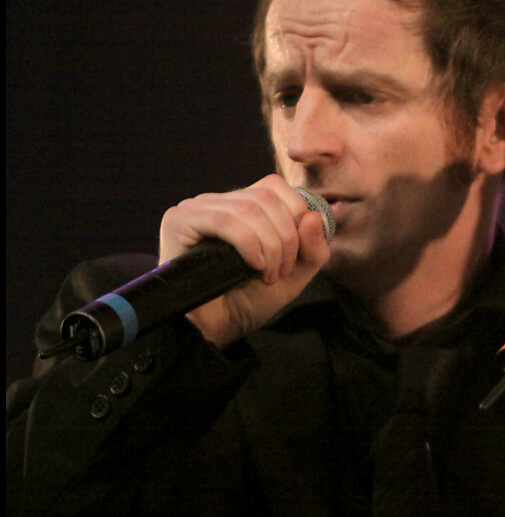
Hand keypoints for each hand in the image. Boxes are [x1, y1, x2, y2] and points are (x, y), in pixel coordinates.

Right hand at [158, 174, 329, 346]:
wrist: (215, 330)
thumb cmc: (250, 301)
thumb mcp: (295, 275)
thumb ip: (313, 248)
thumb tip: (313, 216)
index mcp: (243, 206)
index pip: (275, 186)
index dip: (296, 213)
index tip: (296, 254)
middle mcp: (218, 202)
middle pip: (266, 196)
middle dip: (286, 236)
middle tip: (281, 271)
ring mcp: (197, 209)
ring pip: (248, 208)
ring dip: (269, 244)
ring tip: (267, 275)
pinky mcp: (180, 221)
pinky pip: (224, 220)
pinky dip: (248, 243)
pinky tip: (253, 266)